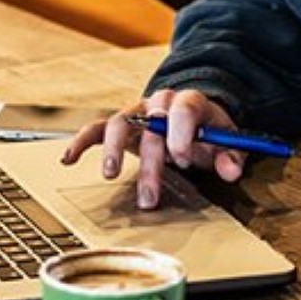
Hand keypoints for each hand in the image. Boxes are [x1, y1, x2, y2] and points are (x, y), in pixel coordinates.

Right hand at [61, 88, 245, 209]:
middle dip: (151, 162)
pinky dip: (81, 141)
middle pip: (152, 125)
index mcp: (189, 102)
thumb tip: (231, 170)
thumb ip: (231, 156)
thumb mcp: (228, 142)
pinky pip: (96, 128)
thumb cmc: (209, 132)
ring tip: (110, 175)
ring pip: (119, 123)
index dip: (182, 133)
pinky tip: (68, 158)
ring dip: (114, 149)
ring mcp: (137, 112)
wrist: (192, 117)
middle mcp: (160, 103)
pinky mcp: (121, 125)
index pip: (184, 109)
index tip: (183, 159)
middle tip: (150, 196)